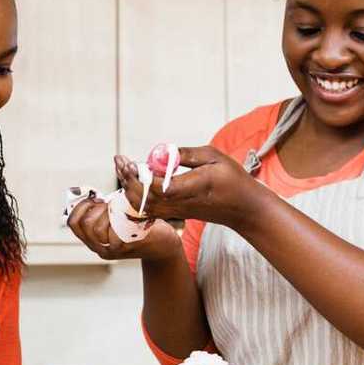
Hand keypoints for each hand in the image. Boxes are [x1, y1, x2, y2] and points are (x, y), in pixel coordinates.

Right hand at [66, 195, 181, 261]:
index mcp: (94, 242)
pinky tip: (133, 212)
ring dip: (108, 211)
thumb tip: (91, 194)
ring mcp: (114, 249)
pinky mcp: (128, 246)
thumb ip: (103, 213)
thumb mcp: (117, 220)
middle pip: (84, 224)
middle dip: (95, 207)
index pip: (73, 223)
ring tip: (120, 207)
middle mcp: (101, 248)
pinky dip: (123, 215)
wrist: (164, 246)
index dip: (80, 206)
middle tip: (107, 202)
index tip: (94, 199)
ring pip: (98, 228)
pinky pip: (117, 228)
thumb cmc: (140, 228)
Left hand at [116, 148, 267, 228]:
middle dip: (128, 181)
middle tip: (121, 162)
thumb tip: (163, 151)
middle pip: (144, 199)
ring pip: (144, 206)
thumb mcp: (213, 157)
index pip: (157, 188)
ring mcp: (176, 211)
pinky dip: (137, 196)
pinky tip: (134, 181)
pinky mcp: (175, 213)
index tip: (129, 162)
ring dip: (130, 188)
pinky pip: (150, 209)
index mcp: (191, 188)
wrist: (242, 208)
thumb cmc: (232, 179)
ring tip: (124, 168)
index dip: (139, 177)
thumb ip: (187, 155)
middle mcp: (180, 203)